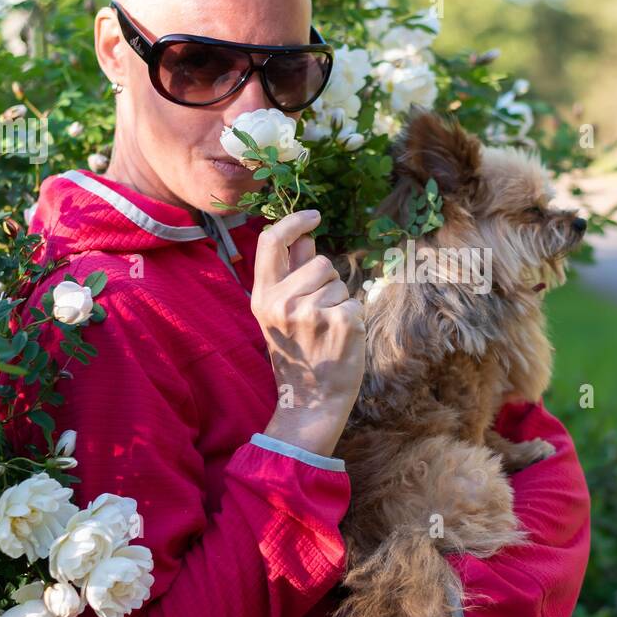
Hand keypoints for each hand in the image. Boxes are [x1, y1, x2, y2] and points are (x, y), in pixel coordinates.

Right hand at [250, 209, 365, 457]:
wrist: (311, 401)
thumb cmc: (298, 355)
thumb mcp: (281, 314)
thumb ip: (291, 273)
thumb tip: (304, 237)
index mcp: (261, 297)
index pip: (270, 241)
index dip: (294, 222)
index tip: (314, 216)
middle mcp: (282, 302)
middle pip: (319, 261)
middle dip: (327, 281)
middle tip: (318, 315)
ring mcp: (312, 311)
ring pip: (339, 280)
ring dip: (340, 300)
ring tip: (328, 329)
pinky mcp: (341, 320)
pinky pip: (355, 300)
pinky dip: (354, 317)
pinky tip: (342, 339)